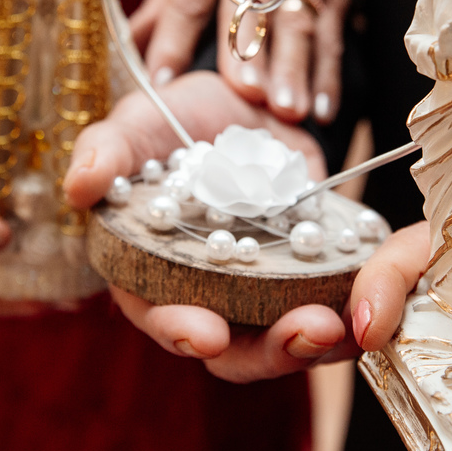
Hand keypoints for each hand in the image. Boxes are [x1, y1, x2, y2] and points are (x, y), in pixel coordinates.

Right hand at [64, 71, 359, 380]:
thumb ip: (106, 153)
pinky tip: (372, 302)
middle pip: (233, 347)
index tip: (207, 333)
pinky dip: (349, 308)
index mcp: (150, 274)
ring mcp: (258, 288)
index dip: (180, 329)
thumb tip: (79, 186)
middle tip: (309, 332)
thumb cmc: (168, 121)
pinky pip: (327, 303)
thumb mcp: (133, 126)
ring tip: (346, 327)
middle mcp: (205, 295)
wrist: (237, 100)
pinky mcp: (303, 270)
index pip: (158, 314)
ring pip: (284, 335)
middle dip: (269, 350)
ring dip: (316, 340)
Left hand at [130, 0, 354, 124]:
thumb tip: (123, 50)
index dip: (173, 36)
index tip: (161, 82)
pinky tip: (324, 107)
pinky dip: (328, 70)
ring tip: (289, 110)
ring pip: (297, 15)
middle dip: (251, 48)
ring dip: (295, 65)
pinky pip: (332, 27)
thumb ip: (163, 3)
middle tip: (248, 95)